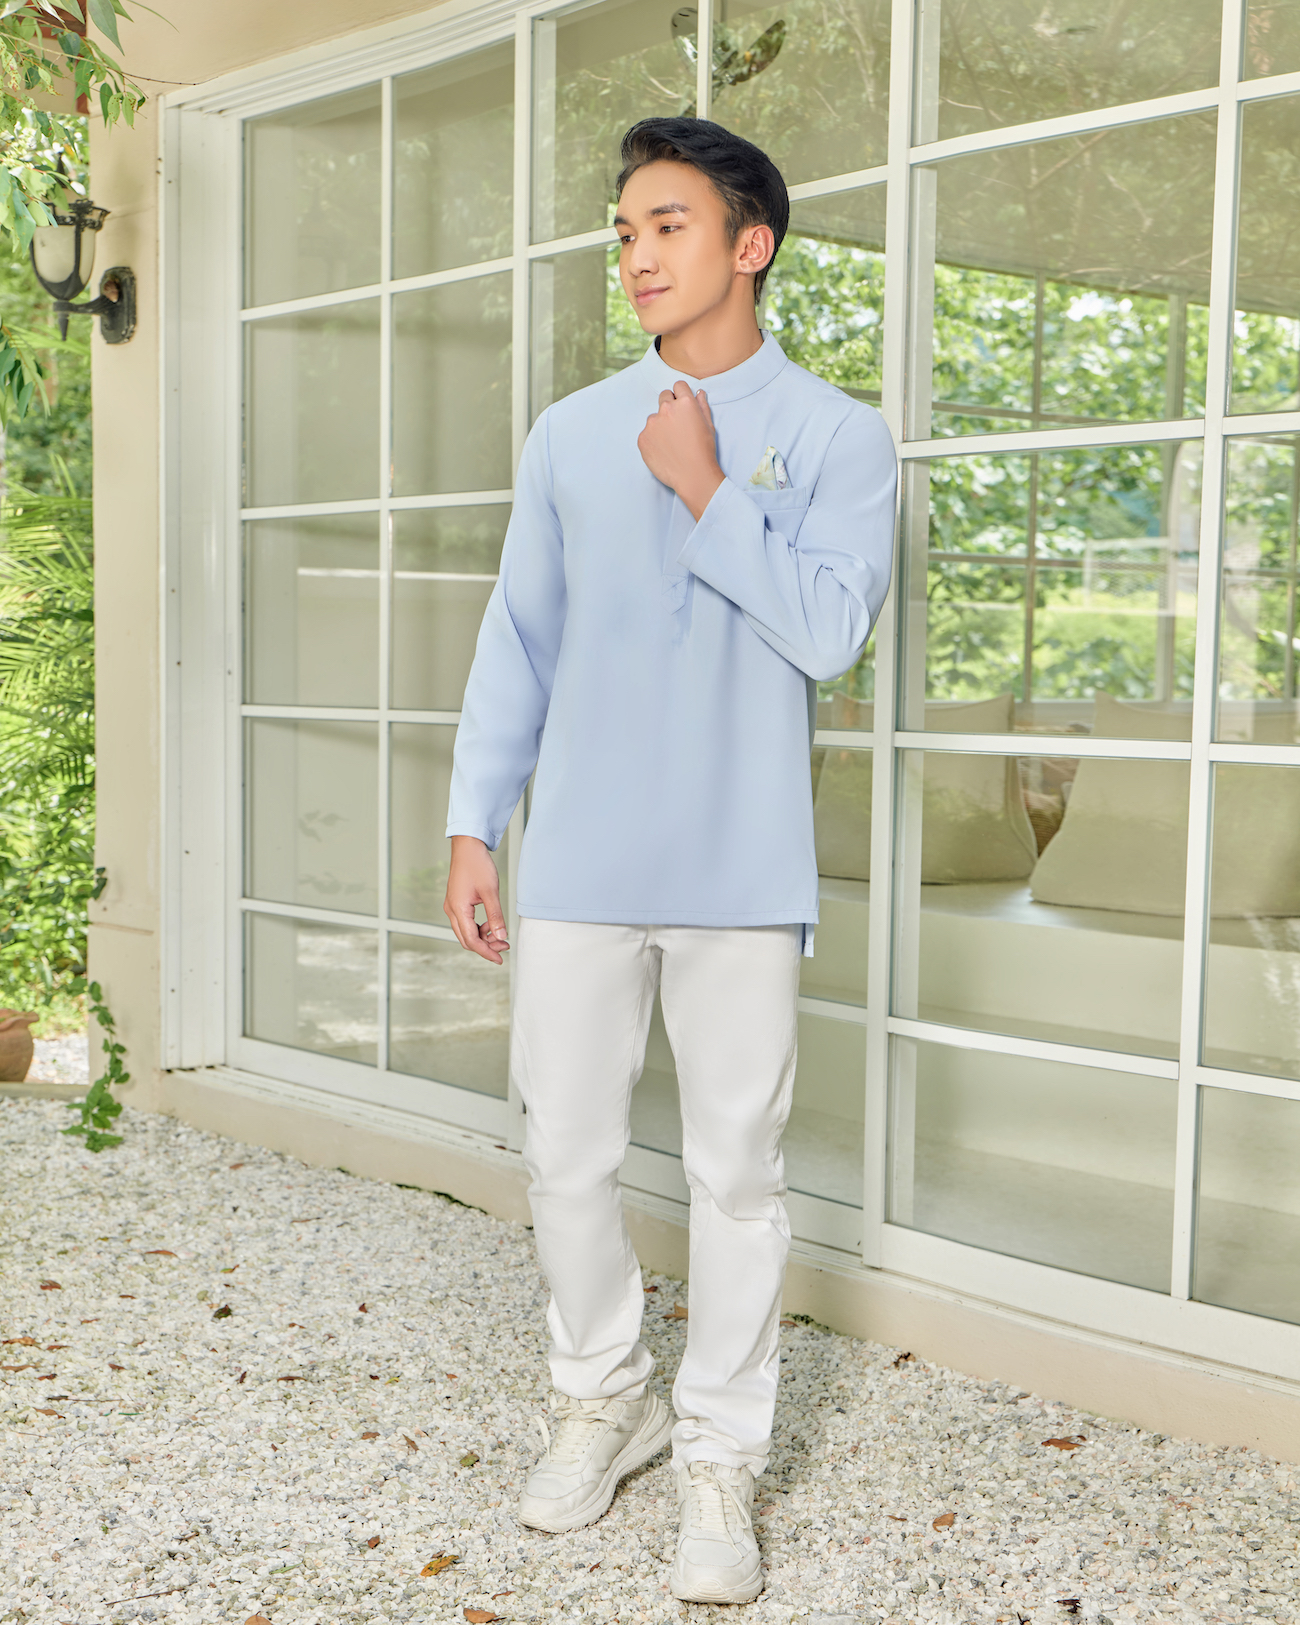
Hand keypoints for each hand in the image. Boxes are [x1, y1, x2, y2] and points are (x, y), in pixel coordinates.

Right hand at [444, 835, 509, 963]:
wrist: (468, 846)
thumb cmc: (477, 865)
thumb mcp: (490, 892)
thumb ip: (495, 916)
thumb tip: (501, 936)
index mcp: (458, 909)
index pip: (471, 940)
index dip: (486, 952)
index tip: (500, 959)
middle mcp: (451, 910)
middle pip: (466, 939)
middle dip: (486, 946)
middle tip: (504, 946)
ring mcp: (453, 907)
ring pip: (466, 932)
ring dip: (483, 937)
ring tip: (500, 935)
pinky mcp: (457, 902)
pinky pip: (466, 922)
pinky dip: (479, 928)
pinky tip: (491, 924)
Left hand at [637, 382, 724, 520]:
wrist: (692, 476)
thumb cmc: (704, 451)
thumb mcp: (708, 426)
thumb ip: (702, 406)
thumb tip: (698, 392)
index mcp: (685, 403)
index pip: (678, 386)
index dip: (681, 395)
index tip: (682, 405)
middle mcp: (666, 409)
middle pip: (663, 396)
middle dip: (669, 406)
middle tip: (676, 425)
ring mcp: (652, 424)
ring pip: (654, 417)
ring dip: (660, 425)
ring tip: (671, 443)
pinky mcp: (642, 438)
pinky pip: (646, 434)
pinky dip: (652, 440)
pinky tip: (663, 451)